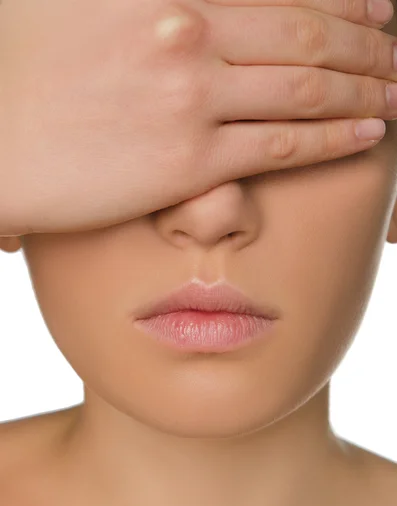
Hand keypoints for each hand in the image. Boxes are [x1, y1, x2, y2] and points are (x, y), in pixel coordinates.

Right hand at [1, 0, 395, 235]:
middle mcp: (188, 30)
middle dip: (369, 44)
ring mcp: (191, 97)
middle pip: (309, 34)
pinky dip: (335, 136)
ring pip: (307, 89)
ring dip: (366, 89)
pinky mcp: (188, 162)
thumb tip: (206, 2)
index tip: (381, 8)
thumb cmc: (27, 70)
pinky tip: (369, 131)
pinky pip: (283, 145)